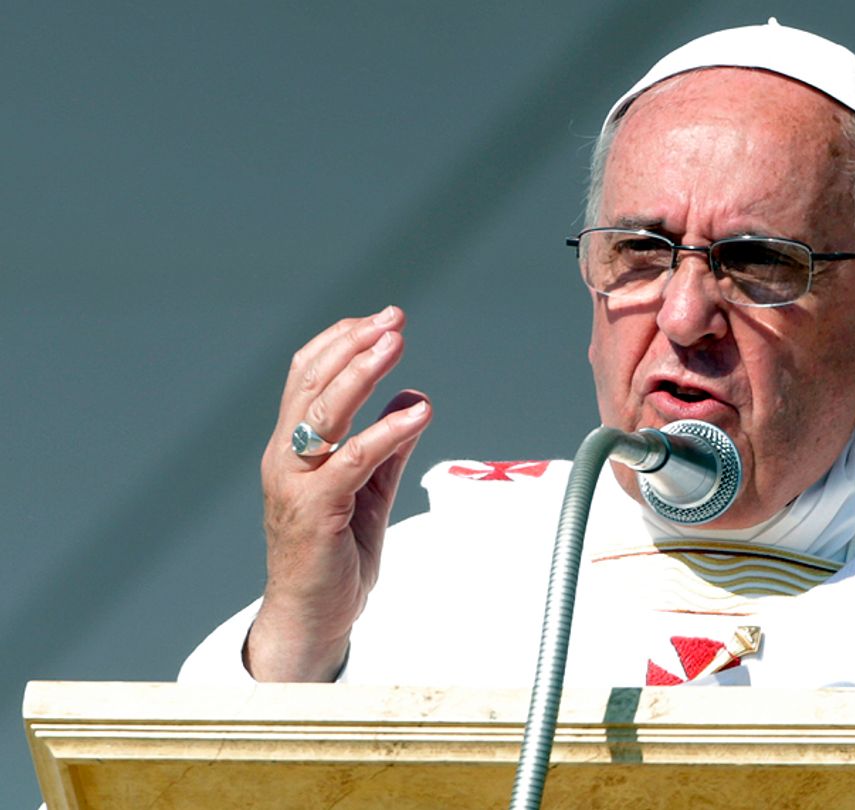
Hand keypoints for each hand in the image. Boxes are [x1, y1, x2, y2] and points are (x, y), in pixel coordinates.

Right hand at [246, 305, 431, 680]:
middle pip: (312, 382)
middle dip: (354, 344)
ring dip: (361, 372)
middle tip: (393, 319)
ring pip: (323, 412)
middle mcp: (285, 456)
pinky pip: (351, 461)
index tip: (381, 320)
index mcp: (292, 446)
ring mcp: (294, 482)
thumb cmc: (335, 556)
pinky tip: (417, 414)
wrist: (312, 618)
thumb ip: (387, 446)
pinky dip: (385, 432)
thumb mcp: (369, 490)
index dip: (341, 341)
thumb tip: (412, 398)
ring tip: (395, 344)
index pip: (307, 376)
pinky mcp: (314, 511)